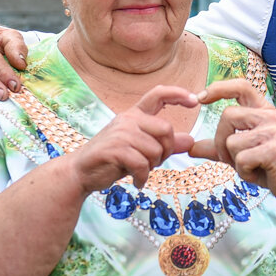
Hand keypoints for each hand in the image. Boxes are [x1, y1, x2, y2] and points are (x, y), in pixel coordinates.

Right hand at [66, 85, 199, 192]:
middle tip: (154, 163)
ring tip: (139, 171)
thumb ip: (164, 144)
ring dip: (152, 167)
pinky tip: (136, 182)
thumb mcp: (141, 149)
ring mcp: (121, 133)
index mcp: (135, 114)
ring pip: (155, 150)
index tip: (195, 100)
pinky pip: (142, 164)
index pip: (159, 94)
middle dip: (166, 151)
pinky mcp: (115, 149)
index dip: (178, 94)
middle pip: (166, 129)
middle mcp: (128, 119)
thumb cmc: (112, 159)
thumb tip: (191, 141)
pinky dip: (142, 178)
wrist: (80, 172)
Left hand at [189, 79, 275, 212]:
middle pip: (227, 116)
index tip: (200, 97)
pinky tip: (260, 174)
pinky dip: (245, 173)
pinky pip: (242, 160)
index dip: (219, 88)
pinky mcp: (275, 149)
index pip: (241, 86)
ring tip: (253, 167)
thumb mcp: (243, 154)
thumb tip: (191, 148)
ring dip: (235, 162)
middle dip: (221, 140)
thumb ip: (219, 148)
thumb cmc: (274, 167)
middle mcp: (269, 116)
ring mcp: (274, 131)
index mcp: (263, 111)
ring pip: (232, 141)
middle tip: (231, 158)